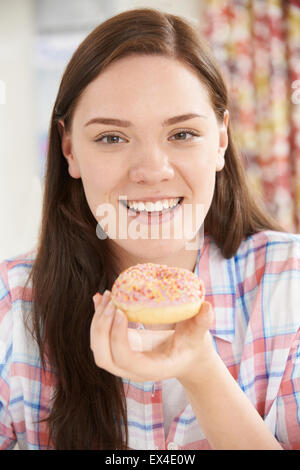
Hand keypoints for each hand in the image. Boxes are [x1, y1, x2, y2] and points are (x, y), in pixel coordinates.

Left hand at [90, 290, 215, 383]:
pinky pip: (101, 337)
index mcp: (152, 369)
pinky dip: (97, 318)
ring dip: (97, 322)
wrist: (187, 356)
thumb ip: (203, 323)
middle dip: (102, 329)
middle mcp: (133, 369)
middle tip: (111, 301)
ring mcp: (124, 361)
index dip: (118, 337)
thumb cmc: (194, 345)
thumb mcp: (200, 335)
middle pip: (104, 357)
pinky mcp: (120, 348)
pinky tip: (100, 298)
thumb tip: (207, 307)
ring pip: (98, 348)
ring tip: (106, 296)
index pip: (125, 359)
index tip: (121, 311)